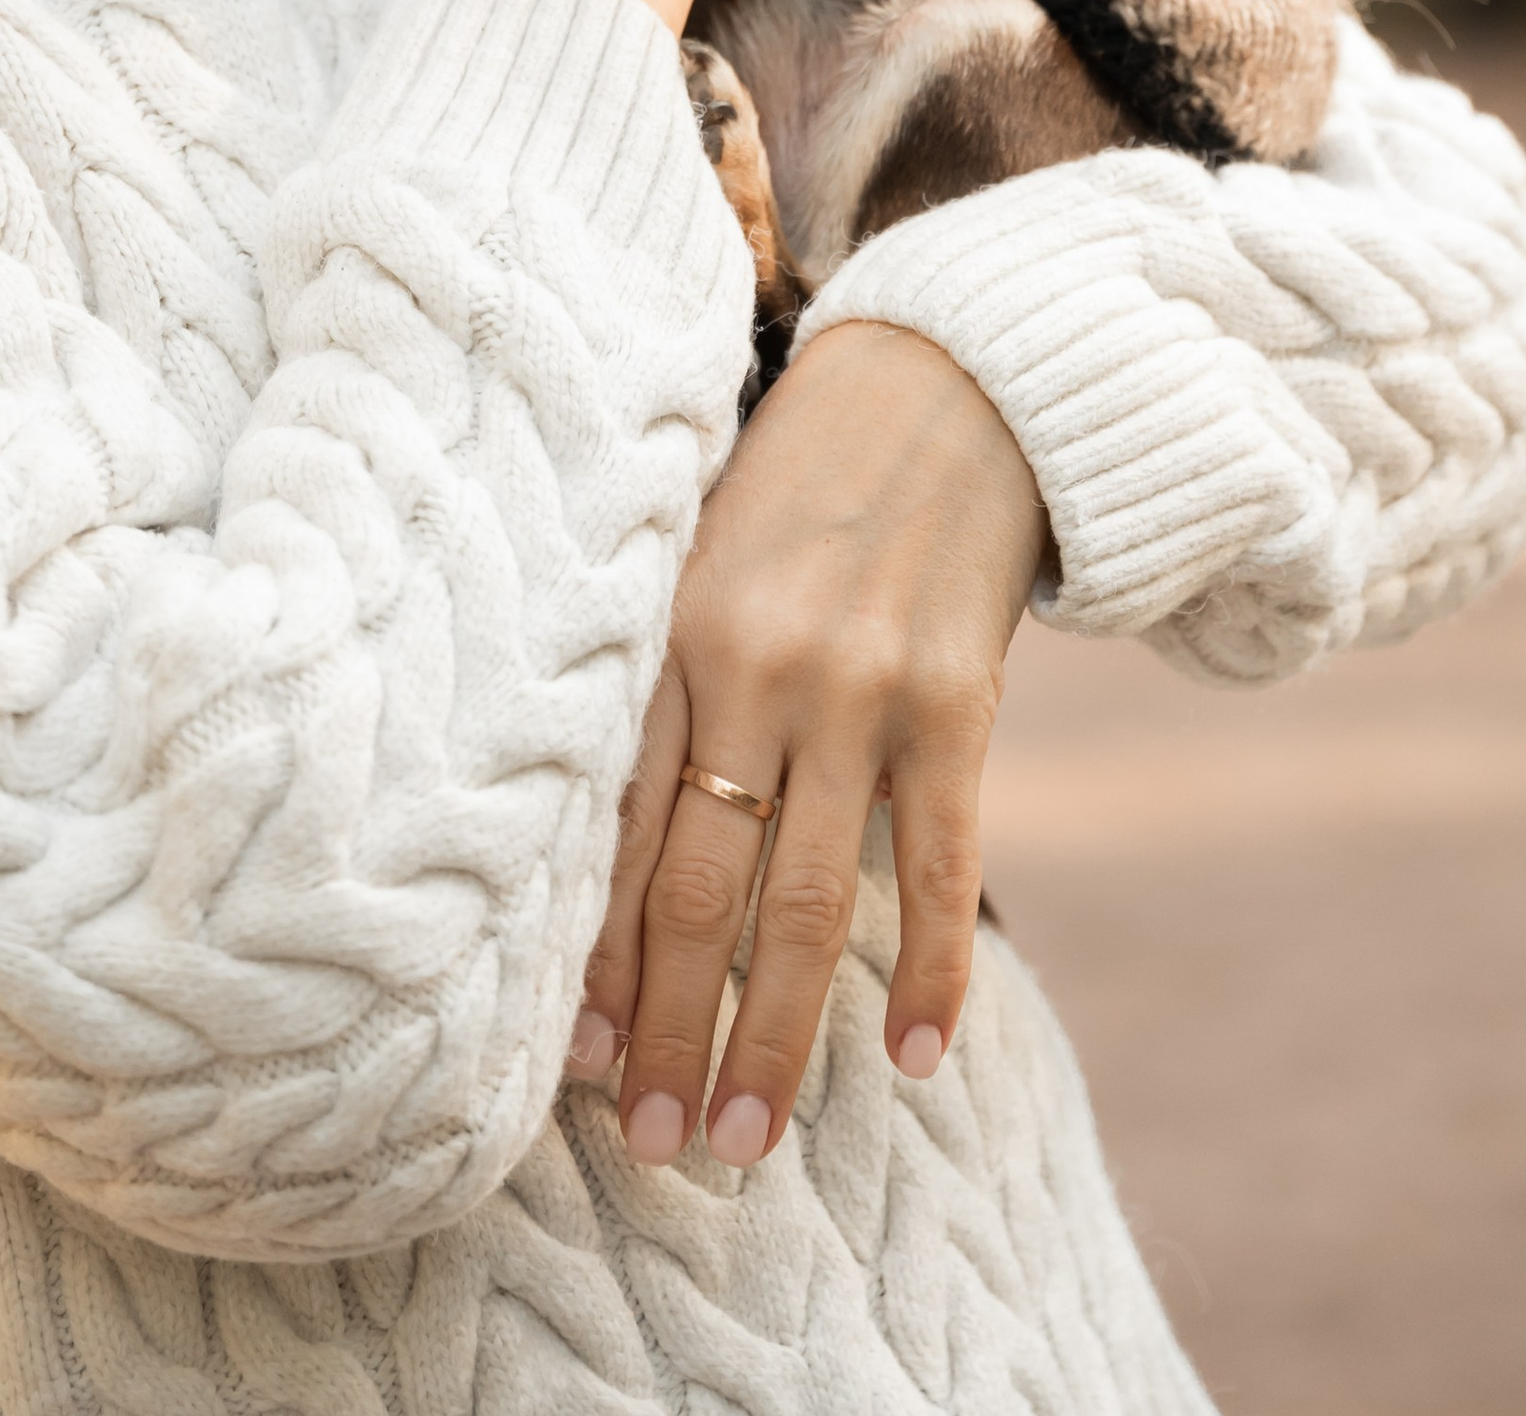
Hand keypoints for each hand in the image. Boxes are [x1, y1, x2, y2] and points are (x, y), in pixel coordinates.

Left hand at [565, 321, 1049, 1165]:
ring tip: (748, 1140)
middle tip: (652, 1146)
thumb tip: (600, 847)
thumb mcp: (701, 550)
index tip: (566, 1065)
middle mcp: (755, 667)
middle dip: (667, 1031)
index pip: (613, 829)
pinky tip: (920, 1057)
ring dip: (775, 1037)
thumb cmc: (799, 478)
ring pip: (804, 903)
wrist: (950, 380)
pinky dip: (932, 970)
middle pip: (695, 889)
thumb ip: (661, 676)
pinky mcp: (959, 700)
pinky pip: (941, 863)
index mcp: (671, 630)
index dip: (589, 957)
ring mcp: (861, 688)